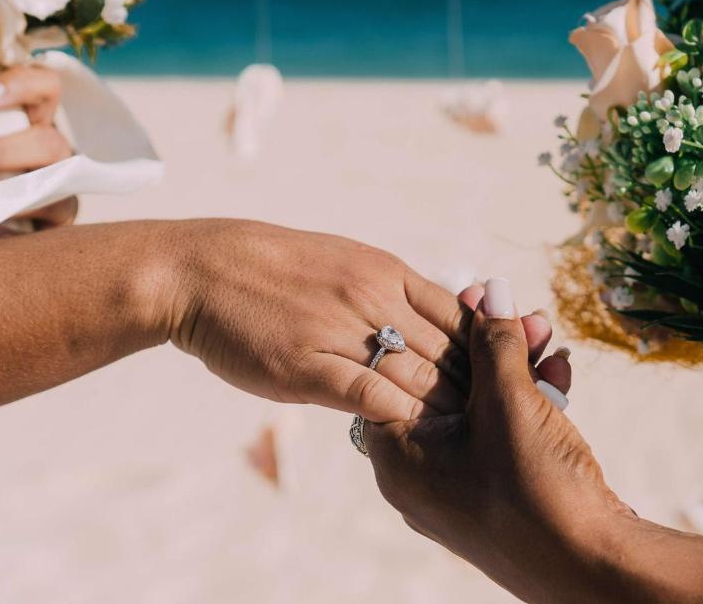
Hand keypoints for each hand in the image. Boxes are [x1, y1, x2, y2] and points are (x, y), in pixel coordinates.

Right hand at [162, 224, 558, 422]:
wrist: (203, 269)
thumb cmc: (274, 269)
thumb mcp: (345, 262)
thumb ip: (390, 293)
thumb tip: (431, 324)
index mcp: (388, 273)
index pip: (460, 316)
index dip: (485, 353)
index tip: (499, 381)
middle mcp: (374, 298)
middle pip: (448, 351)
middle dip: (476, 390)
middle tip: (496, 424)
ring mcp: (342, 332)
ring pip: (418, 375)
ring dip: (445, 410)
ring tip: (465, 440)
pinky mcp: (308, 366)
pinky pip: (369, 394)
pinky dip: (397, 415)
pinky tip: (411, 434)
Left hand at [364, 277, 628, 602]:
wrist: (594, 568)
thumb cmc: (534, 491)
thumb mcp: (508, 402)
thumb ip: (494, 341)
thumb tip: (491, 289)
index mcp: (400, 456)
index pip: (398, 373)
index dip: (435, 330)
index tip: (469, 296)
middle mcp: (422, 475)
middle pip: (444, 388)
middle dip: (488, 345)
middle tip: (516, 312)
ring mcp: (460, 489)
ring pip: (480, 410)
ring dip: (515, 368)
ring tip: (546, 335)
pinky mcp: (499, 496)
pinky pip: (503, 435)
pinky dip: (529, 403)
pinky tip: (558, 374)